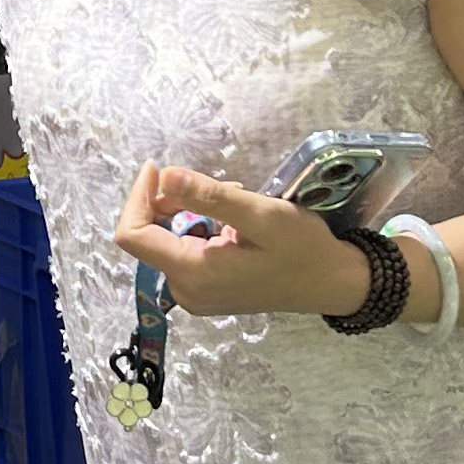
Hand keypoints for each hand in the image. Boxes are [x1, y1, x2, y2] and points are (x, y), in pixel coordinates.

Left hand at [113, 163, 368, 322]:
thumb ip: (209, 196)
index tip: (159, 168)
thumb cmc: (302, 249)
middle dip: (170, 201)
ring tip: (234, 198)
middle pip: (148, 236)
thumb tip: (164, 175)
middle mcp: (185, 290)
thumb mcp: (260, 215)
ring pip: (168, 241)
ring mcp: (195, 295)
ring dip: (189, 211)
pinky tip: (234, 219)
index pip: (132, 235)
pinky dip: (200, 227)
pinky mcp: (206, 291)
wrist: (331, 283)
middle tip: (215, 183)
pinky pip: (186, 252)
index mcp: (192, 273)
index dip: (138, 197)